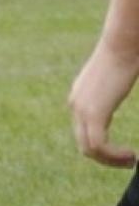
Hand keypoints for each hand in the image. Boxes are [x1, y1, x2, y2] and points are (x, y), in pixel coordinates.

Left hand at [69, 41, 138, 167]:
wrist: (123, 44)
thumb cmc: (127, 54)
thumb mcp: (115, 78)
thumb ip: (112, 92)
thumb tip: (119, 94)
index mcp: (79, 98)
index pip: (83, 131)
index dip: (102, 146)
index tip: (122, 151)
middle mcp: (75, 105)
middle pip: (83, 143)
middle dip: (106, 157)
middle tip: (128, 161)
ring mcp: (81, 110)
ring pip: (89, 149)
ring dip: (111, 160)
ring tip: (130, 160)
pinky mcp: (93, 113)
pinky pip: (98, 145)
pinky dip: (113, 155)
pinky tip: (131, 155)